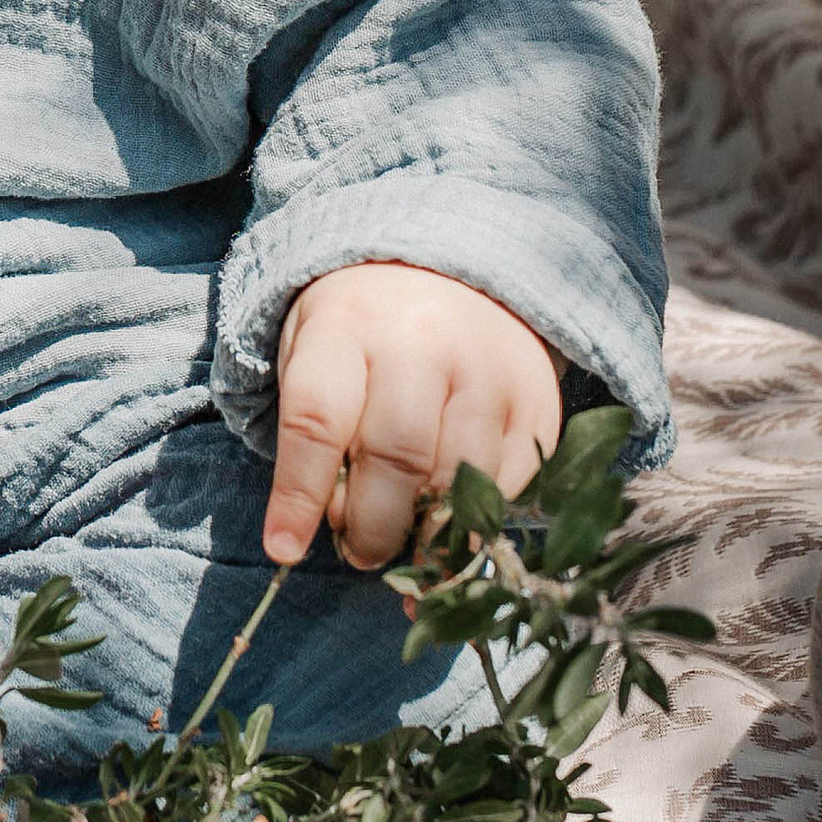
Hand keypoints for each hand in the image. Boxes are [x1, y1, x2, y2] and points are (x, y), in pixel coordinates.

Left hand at [263, 262, 562, 571]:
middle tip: (359, 552)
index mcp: (348, 326)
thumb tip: (339, 527)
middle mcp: (423, 343)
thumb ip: (317, 436)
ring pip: (460, 483)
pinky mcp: (537, 402)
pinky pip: (509, 487)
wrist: (452, 269)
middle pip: (397, 460)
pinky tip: (449, 519)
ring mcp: (489, 371)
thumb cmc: (363, 330)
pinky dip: (474, 520)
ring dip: (426, 535)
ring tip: (403, 542)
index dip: (300, 495)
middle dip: (373, 527)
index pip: (317, 421)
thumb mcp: (314, 355)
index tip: (284, 549)